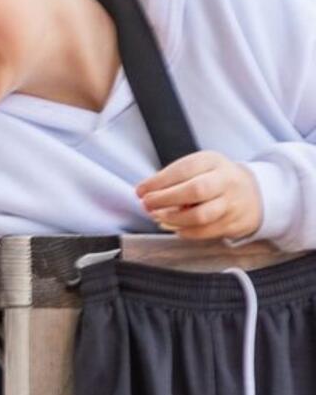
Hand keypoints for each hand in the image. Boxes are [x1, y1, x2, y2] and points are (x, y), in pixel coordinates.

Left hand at [136, 152, 264, 241]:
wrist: (254, 194)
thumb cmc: (215, 179)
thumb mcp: (199, 167)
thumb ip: (174, 177)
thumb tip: (144, 191)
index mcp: (213, 162)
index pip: (184, 169)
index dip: (159, 181)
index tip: (141, 190)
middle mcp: (225, 181)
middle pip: (195, 191)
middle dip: (165, 199)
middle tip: (147, 204)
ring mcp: (231, 204)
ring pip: (200, 216)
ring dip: (173, 219)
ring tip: (158, 216)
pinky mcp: (232, 224)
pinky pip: (203, 232)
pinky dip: (183, 231)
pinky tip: (173, 226)